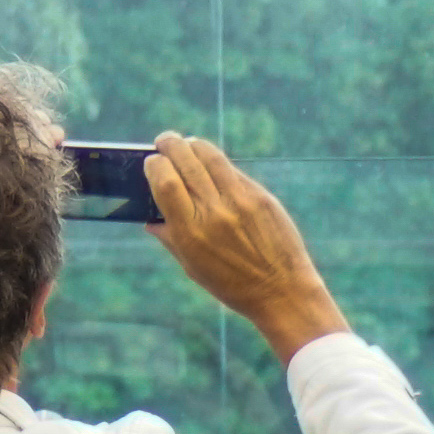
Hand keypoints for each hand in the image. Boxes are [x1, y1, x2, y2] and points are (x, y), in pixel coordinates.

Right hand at [146, 134, 348, 360]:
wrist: (282, 291)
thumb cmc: (232, 285)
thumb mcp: (193, 267)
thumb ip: (169, 238)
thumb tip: (151, 218)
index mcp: (190, 233)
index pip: (164, 181)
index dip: (154, 165)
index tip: (151, 162)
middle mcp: (213, 212)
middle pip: (185, 160)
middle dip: (169, 144)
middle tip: (164, 142)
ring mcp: (240, 201)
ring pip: (210, 155)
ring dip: (193, 144)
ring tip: (186, 144)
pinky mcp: (260, 196)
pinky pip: (232, 170)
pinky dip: (217, 163)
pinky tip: (212, 165)